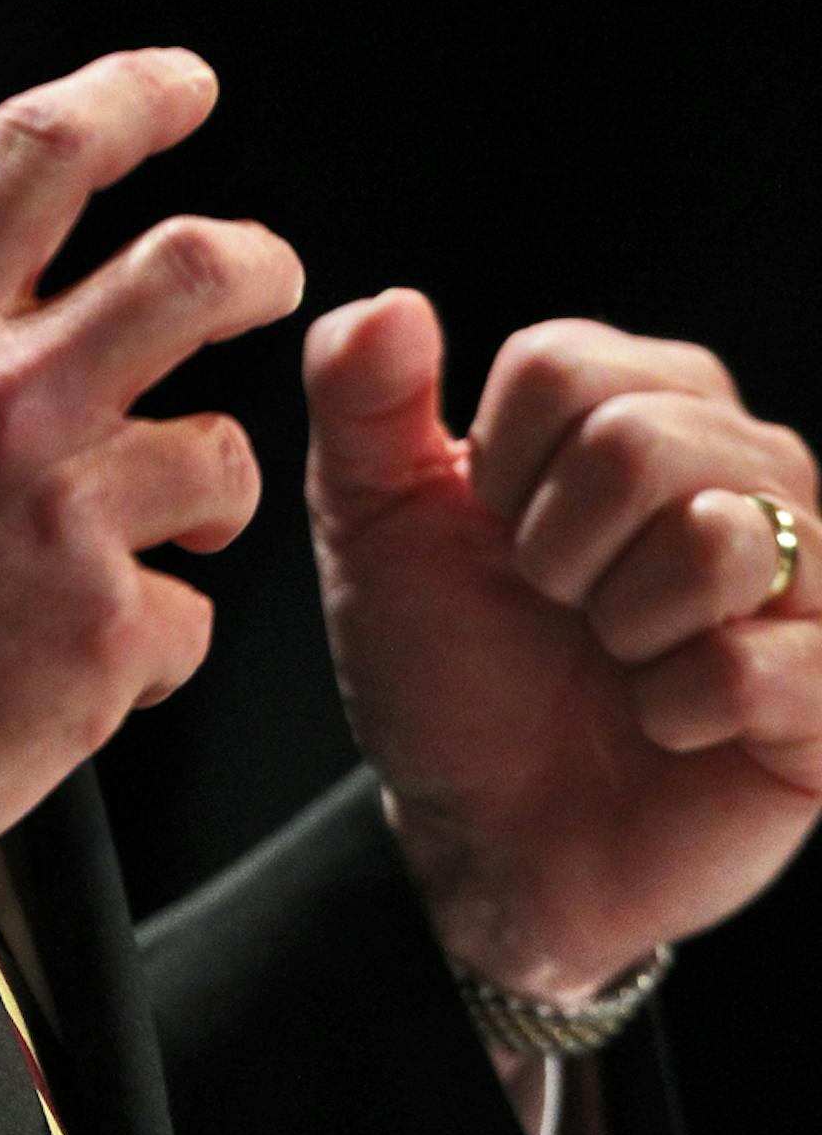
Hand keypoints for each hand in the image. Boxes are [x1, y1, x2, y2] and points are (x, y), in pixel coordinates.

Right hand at [0, 49, 304, 962]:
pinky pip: (189, 616)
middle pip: (191, 267)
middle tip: (270, 277)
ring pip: (222, 453)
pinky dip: (156, 637)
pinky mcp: (98, 639)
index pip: (37, 152)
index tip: (182, 87)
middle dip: (261, 262)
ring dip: (209, 487)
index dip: (133, 95)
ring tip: (175, 521)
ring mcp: (57, 516)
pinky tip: (98, 655)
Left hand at [304, 289, 821, 1000]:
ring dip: (621, 622)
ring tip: (616, 654)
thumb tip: (393, 304)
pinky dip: (676, 708)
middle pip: (639, 443)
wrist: (486, 830)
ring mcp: (809, 574)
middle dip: (556, 549)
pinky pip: (763, 666)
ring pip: (718, 539)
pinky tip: (664, 721)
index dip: (495, 469)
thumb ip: (358, 392)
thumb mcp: (369, 515)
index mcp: (641, 393)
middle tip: (558, 603)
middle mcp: (745, 461)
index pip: (560, 366)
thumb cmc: (443, 657)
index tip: (494, 531)